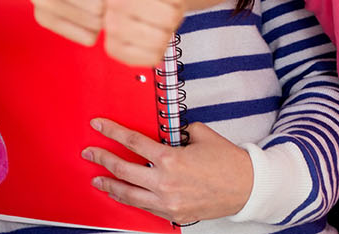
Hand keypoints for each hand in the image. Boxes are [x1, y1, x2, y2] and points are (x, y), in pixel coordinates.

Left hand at [84, 119, 252, 223]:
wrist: (248, 188)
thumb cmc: (226, 161)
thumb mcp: (200, 135)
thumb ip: (177, 131)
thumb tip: (163, 130)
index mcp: (170, 158)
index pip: (131, 142)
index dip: (111, 131)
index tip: (98, 125)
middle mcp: (165, 182)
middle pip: (122, 169)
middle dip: (101, 158)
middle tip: (89, 152)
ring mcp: (168, 201)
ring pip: (128, 194)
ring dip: (109, 185)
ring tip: (96, 179)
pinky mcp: (175, 214)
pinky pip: (145, 207)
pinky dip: (129, 200)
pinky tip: (121, 194)